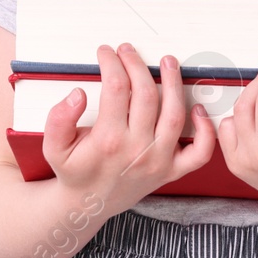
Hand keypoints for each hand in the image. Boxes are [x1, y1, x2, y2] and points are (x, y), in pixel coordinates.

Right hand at [42, 42, 216, 210]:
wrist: (88, 205)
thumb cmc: (74, 172)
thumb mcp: (53, 147)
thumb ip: (59, 119)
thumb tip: (78, 94)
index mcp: (108, 141)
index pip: (115, 89)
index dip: (111, 63)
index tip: (106, 52)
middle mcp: (137, 150)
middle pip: (146, 95)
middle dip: (137, 65)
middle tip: (129, 51)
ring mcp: (158, 161)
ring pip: (174, 114)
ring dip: (174, 83)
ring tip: (167, 62)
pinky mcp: (171, 171)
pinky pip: (199, 153)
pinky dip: (205, 131)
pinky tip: (197, 109)